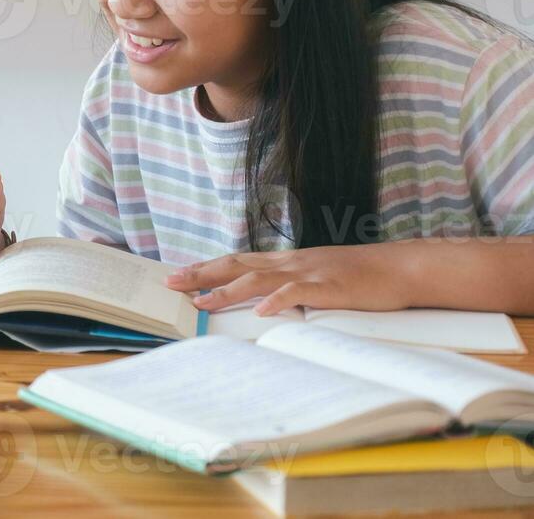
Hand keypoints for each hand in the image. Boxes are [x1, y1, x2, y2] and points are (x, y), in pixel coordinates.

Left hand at [165, 244, 416, 315]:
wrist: (400, 268)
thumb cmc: (360, 276)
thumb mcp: (316, 276)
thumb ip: (289, 284)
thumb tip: (263, 299)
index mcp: (285, 262)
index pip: (236, 261)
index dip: (206, 268)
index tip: (178, 275)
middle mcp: (289, 263)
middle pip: (236, 265)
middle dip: (202, 275)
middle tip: (171, 283)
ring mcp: (308, 273)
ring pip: (259, 279)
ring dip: (227, 291)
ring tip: (202, 302)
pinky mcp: (329, 287)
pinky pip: (298, 293)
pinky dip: (278, 301)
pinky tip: (261, 311)